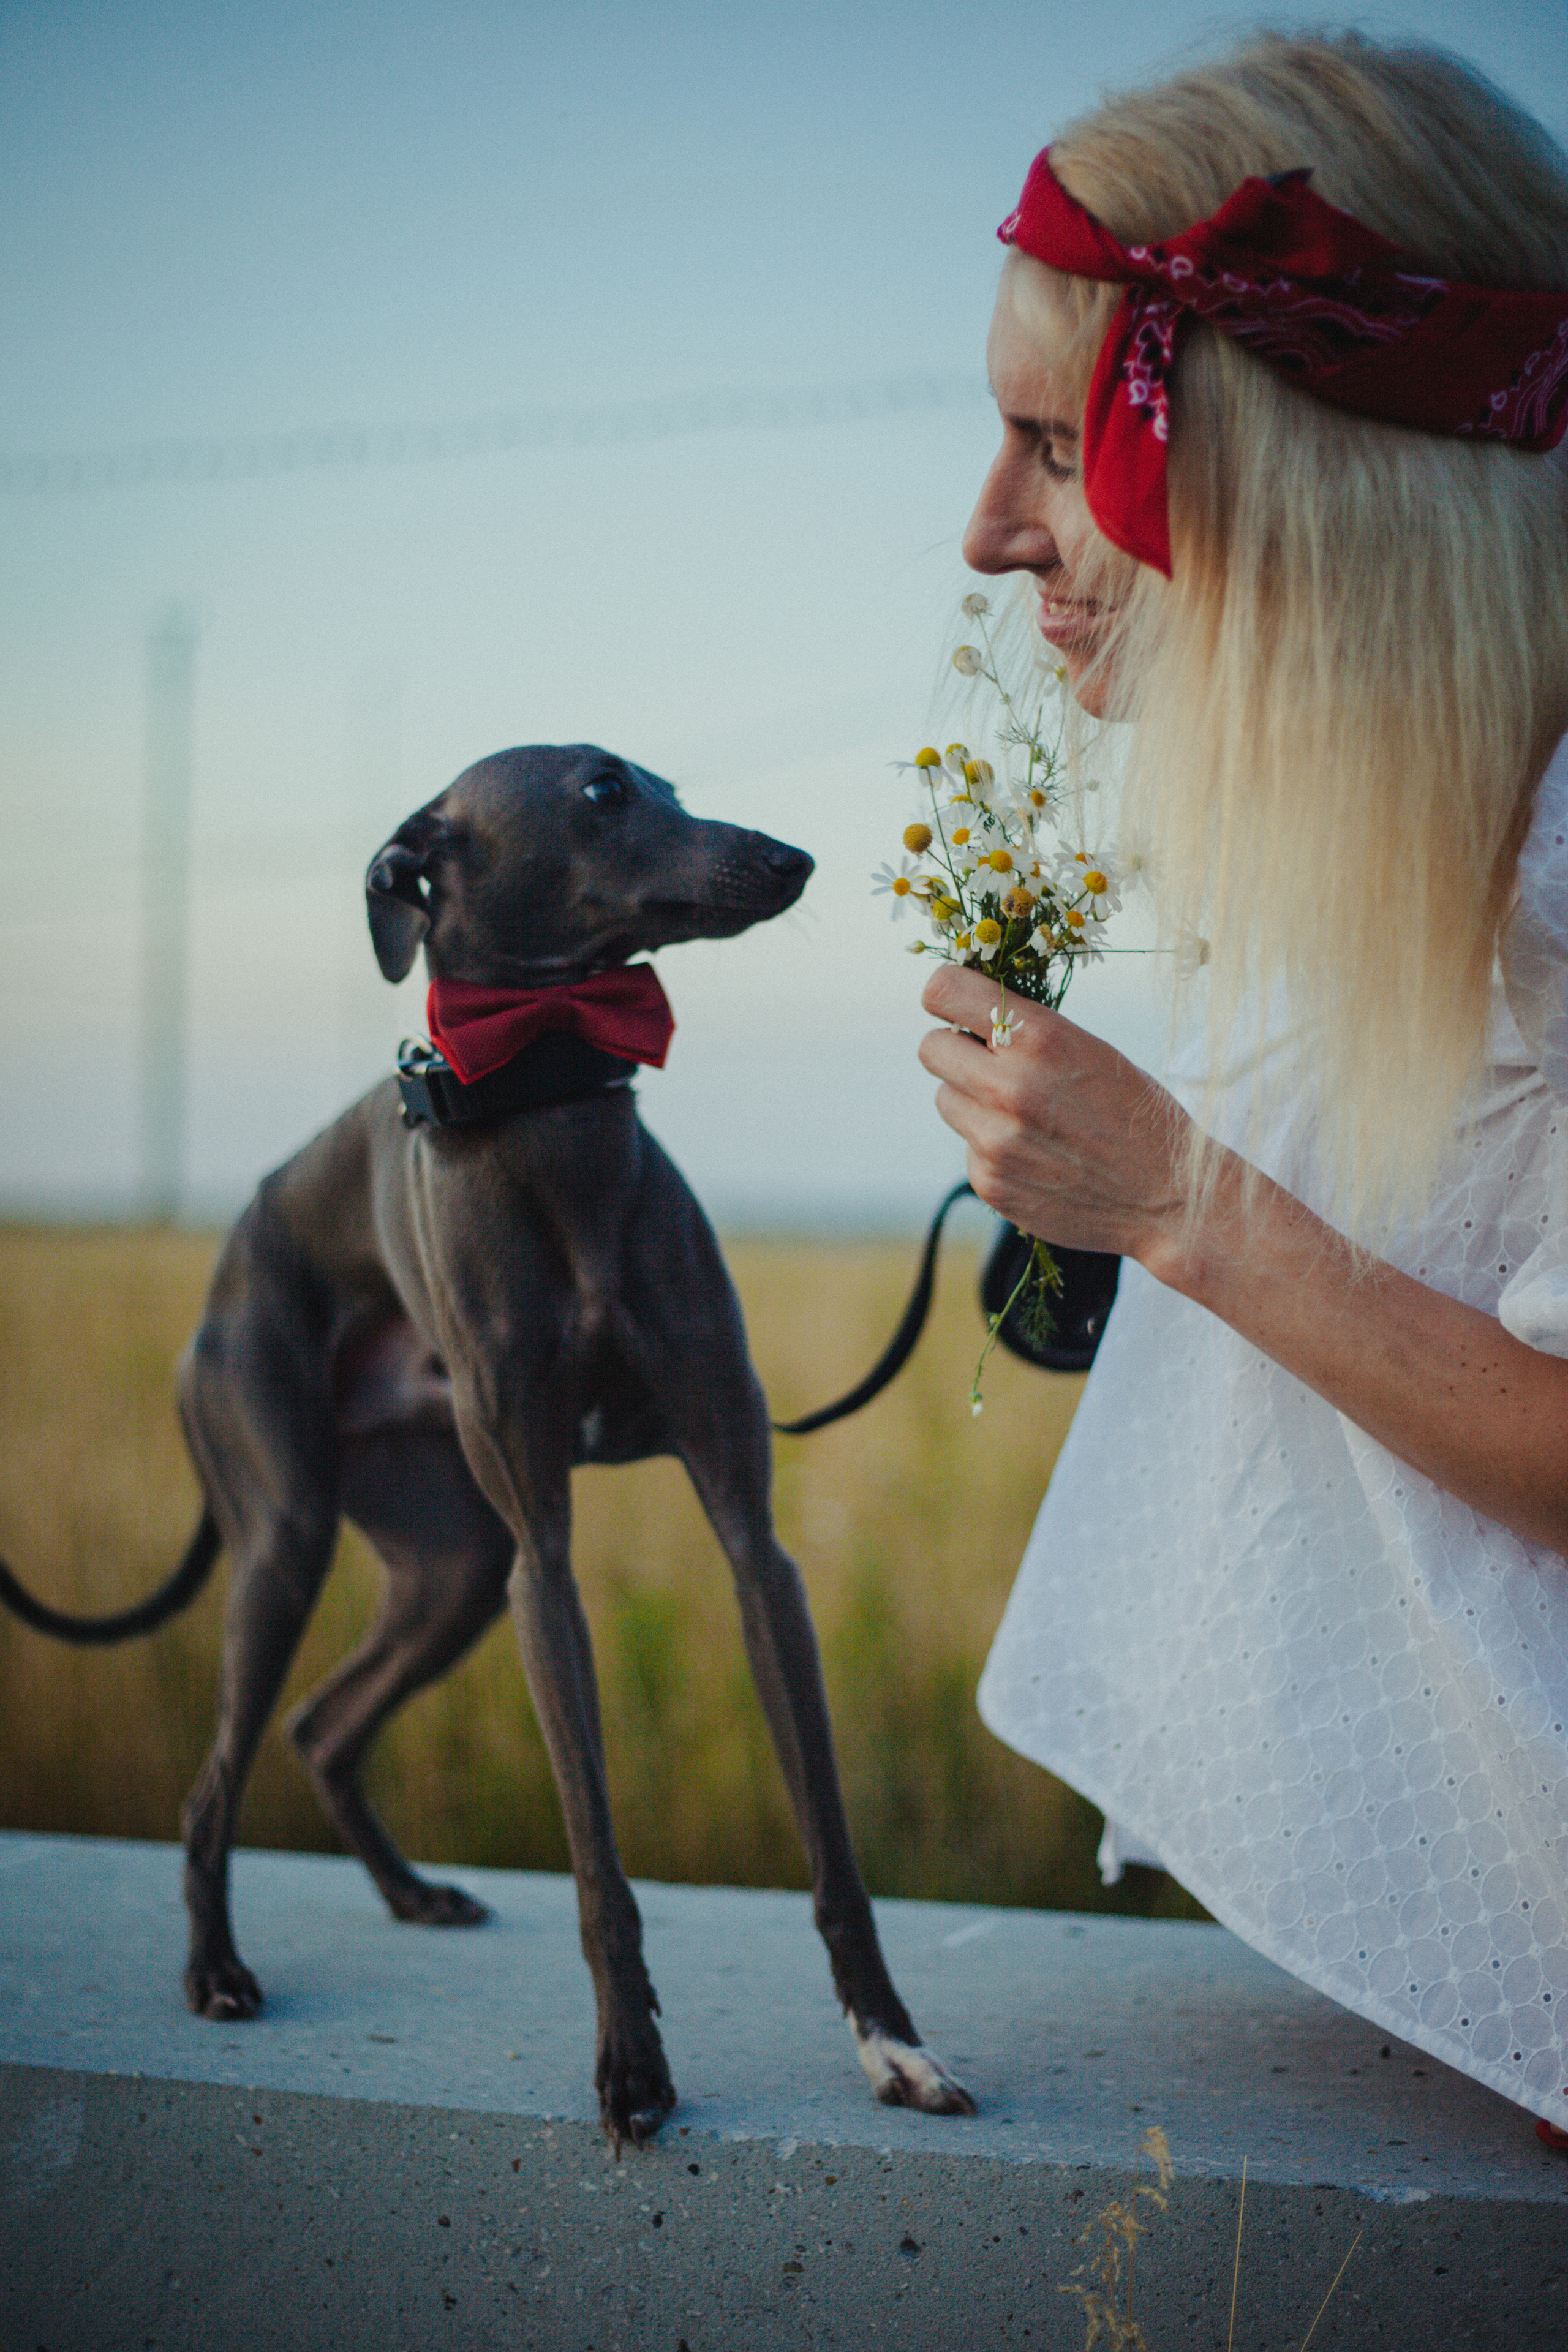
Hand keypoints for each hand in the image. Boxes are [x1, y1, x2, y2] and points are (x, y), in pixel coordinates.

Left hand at [918, 964, 1189, 1263]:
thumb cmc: (1135, 1114)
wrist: (1169, 1198)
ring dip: (973, 1101)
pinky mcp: (989, 1182)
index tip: (957, 1009)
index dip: (945, 997)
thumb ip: (1026, 1030)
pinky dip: (991, 1148)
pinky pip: (966, 1147)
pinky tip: (1036, 1155)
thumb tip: (965, 1014)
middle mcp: (1009, 1086)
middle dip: (956, 1051)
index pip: (943, 990)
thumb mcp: (1091, 1049)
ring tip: (1025, 1115)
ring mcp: (995, 1139)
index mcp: (1040, 1038)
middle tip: (989, 1063)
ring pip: (945, 1099)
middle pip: (931, 1048)